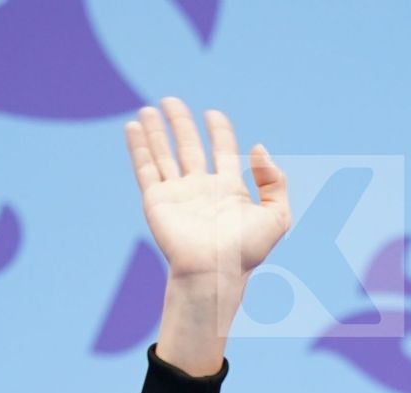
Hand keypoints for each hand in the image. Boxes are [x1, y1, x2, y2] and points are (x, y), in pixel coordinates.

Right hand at [124, 97, 291, 282]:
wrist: (213, 272)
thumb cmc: (246, 252)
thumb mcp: (277, 216)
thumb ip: (275, 181)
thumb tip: (258, 148)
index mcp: (229, 190)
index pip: (223, 151)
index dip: (219, 131)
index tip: (212, 114)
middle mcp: (201, 189)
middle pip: (189, 147)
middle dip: (180, 124)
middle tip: (170, 101)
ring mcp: (177, 194)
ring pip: (163, 155)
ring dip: (155, 131)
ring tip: (148, 109)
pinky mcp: (157, 200)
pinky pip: (145, 168)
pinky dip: (138, 147)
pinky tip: (133, 127)